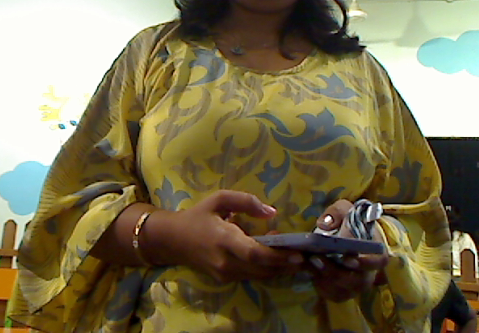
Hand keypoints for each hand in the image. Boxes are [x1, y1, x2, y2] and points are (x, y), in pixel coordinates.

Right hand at [146, 190, 303, 282]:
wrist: (172, 240)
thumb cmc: (198, 216)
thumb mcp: (219, 199)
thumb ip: (246, 201)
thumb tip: (272, 212)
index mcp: (223, 239)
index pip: (254, 253)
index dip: (278, 256)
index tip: (298, 253)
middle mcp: (225, 261)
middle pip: (262, 269)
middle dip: (286, 264)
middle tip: (306, 255)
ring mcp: (225, 274)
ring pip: (259, 276)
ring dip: (279, 268)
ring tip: (296, 256)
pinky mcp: (225, 280)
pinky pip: (252, 276)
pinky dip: (267, 269)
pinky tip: (277, 259)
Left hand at [309, 199, 388, 301]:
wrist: (346, 236)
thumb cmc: (348, 222)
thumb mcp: (344, 210)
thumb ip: (336, 212)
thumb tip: (324, 225)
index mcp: (376, 252)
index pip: (378, 261)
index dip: (366, 263)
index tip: (347, 258)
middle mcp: (369, 273)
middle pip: (357, 281)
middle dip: (336, 272)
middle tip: (316, 259)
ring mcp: (356, 285)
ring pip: (343, 290)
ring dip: (324, 279)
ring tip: (308, 264)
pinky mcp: (342, 291)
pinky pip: (332, 294)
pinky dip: (320, 286)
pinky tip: (309, 272)